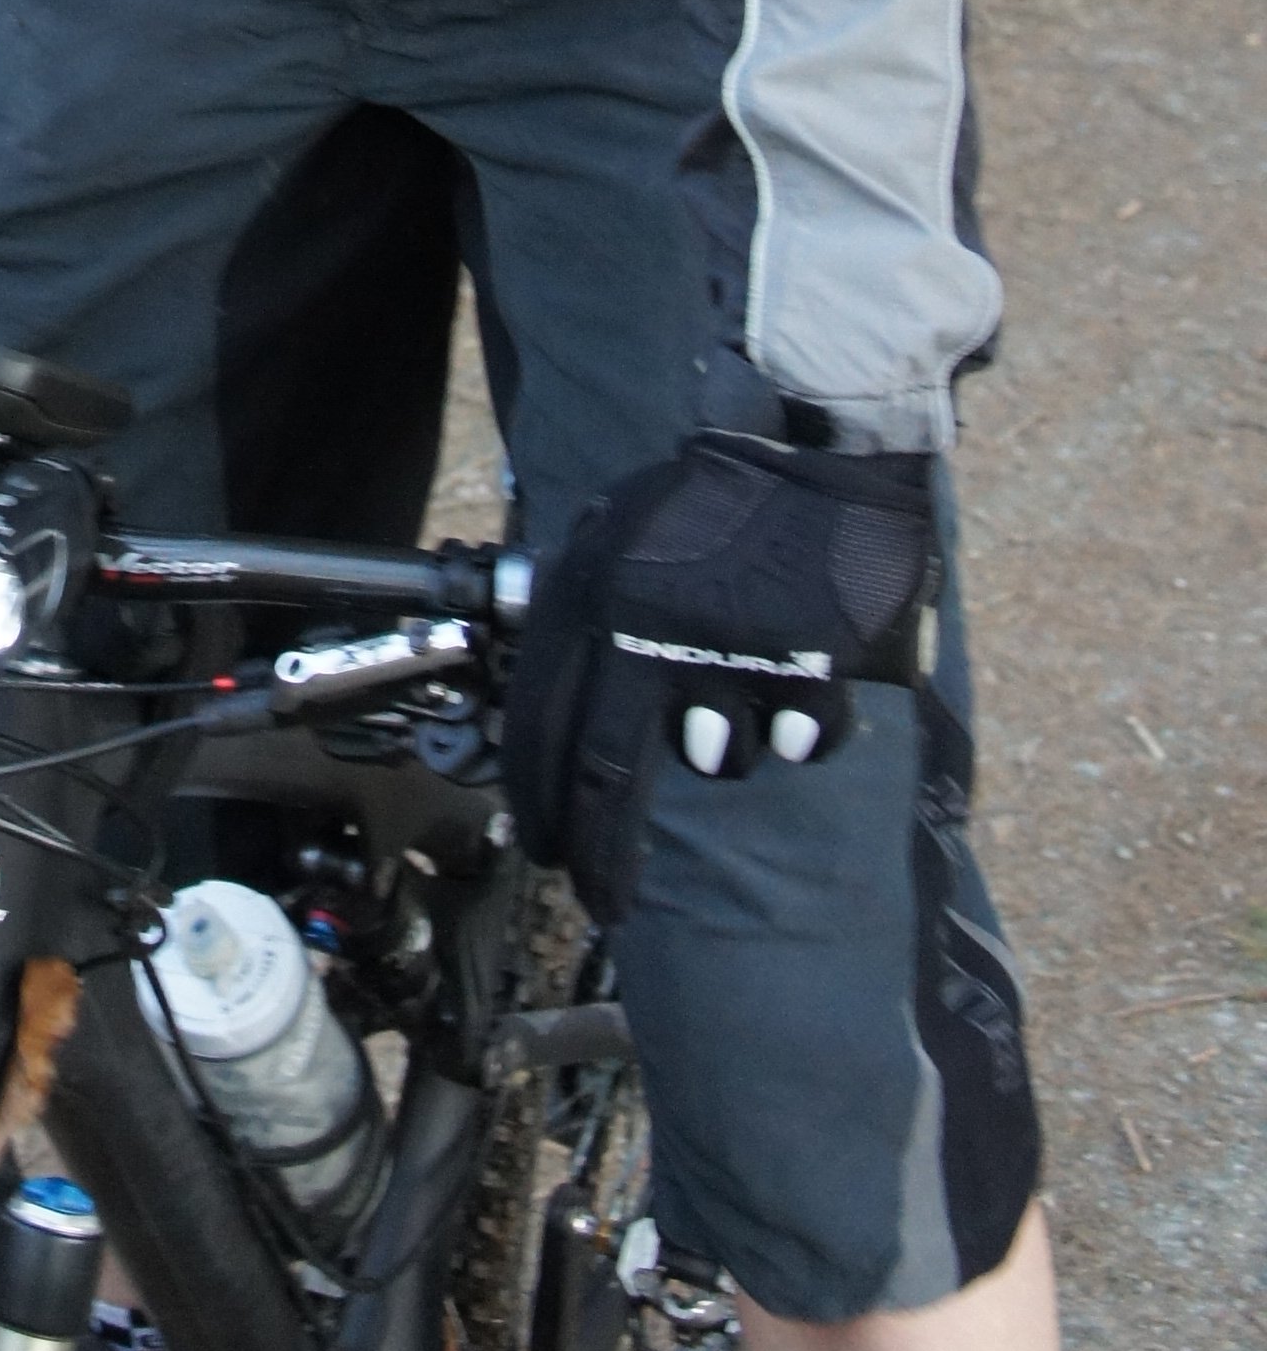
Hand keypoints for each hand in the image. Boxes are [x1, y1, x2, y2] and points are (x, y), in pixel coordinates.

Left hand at [502, 430, 937, 925]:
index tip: (551, 851)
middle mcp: (647, 631)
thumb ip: (589, 614)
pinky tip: (798, 688)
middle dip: (604, 855)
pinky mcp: (800, 661)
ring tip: (739, 698)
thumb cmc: (713, 496)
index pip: (547, 729)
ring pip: (716, 762)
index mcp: (594, 600)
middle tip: (604, 902)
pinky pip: (795, 743)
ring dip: (728, 751)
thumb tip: (564, 708)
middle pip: (611, 777)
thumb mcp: (619, 535)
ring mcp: (726, 650)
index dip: (543, 804)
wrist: (808, 448)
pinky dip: (798, 731)